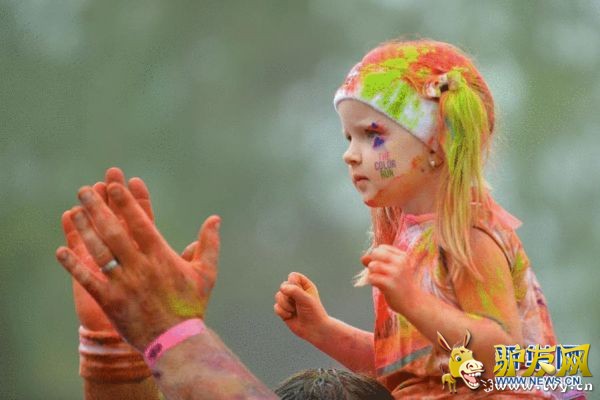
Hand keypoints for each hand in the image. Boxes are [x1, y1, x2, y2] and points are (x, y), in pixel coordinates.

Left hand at [56, 180, 220, 351]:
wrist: (176, 342)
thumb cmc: (191, 306)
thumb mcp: (206, 273)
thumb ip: (209, 244)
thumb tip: (215, 219)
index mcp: (162, 256)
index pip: (140, 223)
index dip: (126, 203)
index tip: (114, 186)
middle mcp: (140, 266)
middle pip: (115, 231)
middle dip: (98, 208)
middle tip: (85, 190)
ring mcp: (124, 283)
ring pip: (100, 251)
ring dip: (85, 230)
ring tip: (74, 211)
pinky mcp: (110, 301)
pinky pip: (88, 279)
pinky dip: (74, 265)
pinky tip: (61, 251)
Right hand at [273, 272, 328, 341]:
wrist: (314, 329)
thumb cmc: (313, 312)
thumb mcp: (306, 299)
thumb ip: (295, 291)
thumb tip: (282, 288)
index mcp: (304, 285)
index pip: (292, 276)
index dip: (293, 283)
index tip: (299, 292)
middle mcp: (296, 291)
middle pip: (283, 286)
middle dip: (288, 297)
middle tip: (297, 304)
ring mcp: (289, 301)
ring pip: (278, 296)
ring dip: (285, 305)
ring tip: (293, 311)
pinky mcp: (284, 310)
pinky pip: (276, 307)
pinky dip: (282, 312)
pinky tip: (290, 316)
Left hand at [361, 244, 419, 313]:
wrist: (413, 302)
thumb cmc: (401, 285)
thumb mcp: (393, 269)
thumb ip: (378, 262)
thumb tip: (363, 258)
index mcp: (402, 256)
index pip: (381, 248)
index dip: (377, 256)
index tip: (382, 266)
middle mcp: (400, 262)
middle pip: (375, 253)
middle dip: (372, 262)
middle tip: (378, 273)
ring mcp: (395, 273)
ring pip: (372, 265)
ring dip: (371, 273)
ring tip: (378, 279)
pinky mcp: (389, 284)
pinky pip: (371, 277)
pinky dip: (371, 281)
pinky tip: (379, 286)